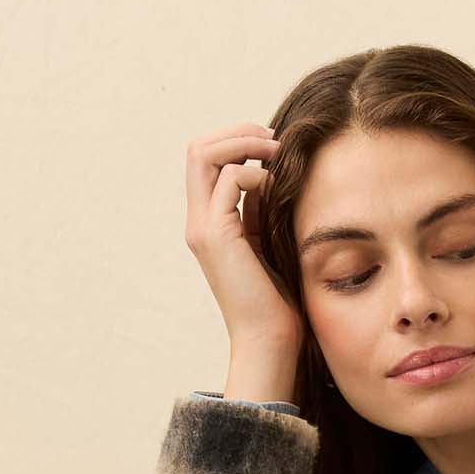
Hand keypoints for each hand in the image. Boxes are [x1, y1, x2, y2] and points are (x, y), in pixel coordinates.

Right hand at [183, 124, 305, 385]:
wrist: (269, 340)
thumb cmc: (276, 299)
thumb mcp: (266, 241)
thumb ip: (257, 208)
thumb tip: (265, 174)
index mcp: (207, 222)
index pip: (205, 160)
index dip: (235, 142)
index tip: (271, 148)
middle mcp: (198, 221)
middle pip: (197, 148)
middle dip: (237, 133)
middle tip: (274, 140)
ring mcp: (202, 227)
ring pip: (204, 154)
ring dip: (244, 144)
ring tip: (276, 153)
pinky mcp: (217, 235)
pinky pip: (230, 179)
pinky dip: (255, 173)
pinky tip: (276, 188)